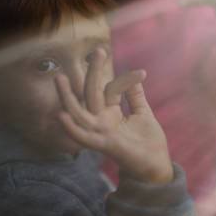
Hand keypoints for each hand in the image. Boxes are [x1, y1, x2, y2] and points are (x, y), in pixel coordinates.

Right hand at [55, 48, 172, 183]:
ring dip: (67, 97)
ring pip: (79, 113)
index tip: (142, 73)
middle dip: (92, 73)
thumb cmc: (148, 142)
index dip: (125, 79)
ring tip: (59, 77)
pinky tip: (61, 116)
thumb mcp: (143, 114)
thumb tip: (136, 76)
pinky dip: (72, 128)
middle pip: (91, 94)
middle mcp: (102, 121)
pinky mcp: (104, 145)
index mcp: (110, 112)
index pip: (110, 89)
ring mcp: (101, 133)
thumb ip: (135, 97)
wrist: (156, 165)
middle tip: (98, 50)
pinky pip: (84, 137)